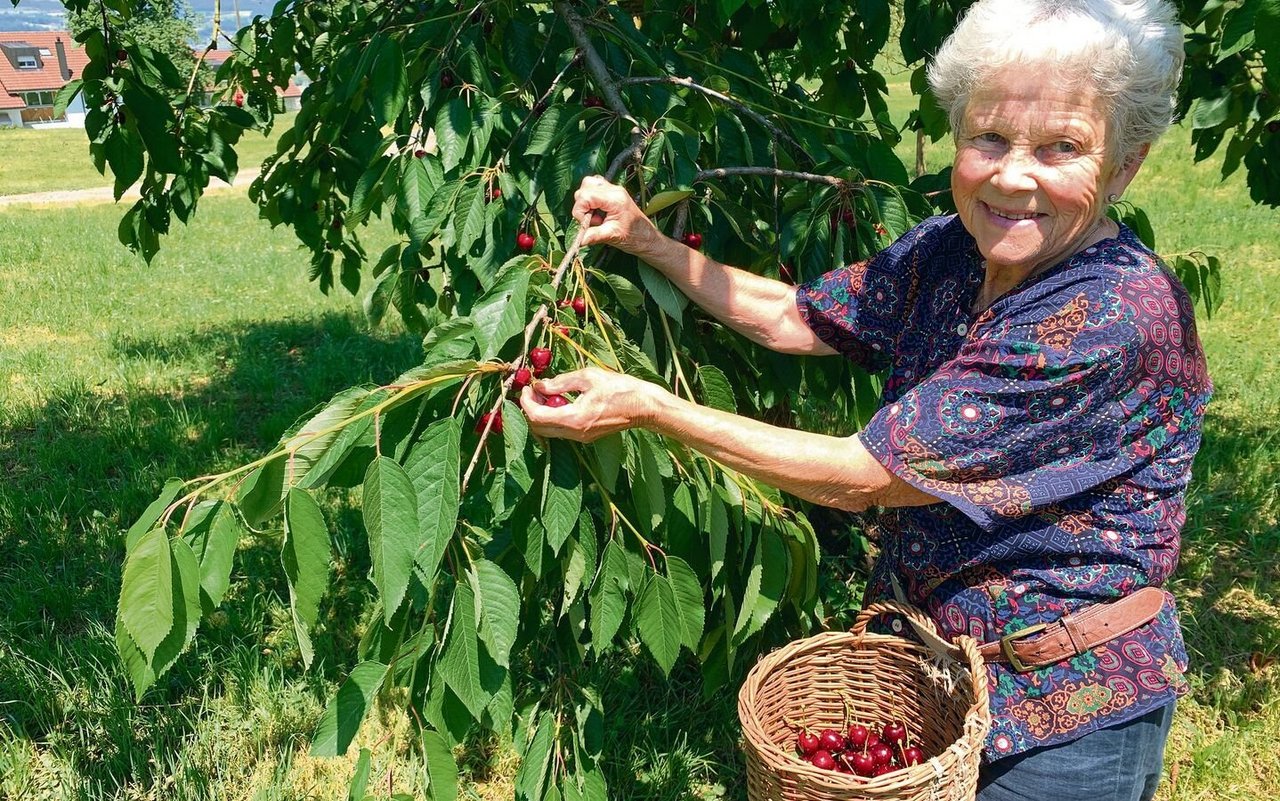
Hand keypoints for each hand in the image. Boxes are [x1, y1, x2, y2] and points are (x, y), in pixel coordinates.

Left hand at [518, 366, 659, 442]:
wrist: (643, 406)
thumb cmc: (620, 388)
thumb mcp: (588, 377)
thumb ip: (560, 382)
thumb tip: (540, 385)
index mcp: (574, 418)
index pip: (537, 416)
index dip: (526, 402)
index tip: (526, 387)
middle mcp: (575, 433)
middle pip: (538, 428)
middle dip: (530, 409)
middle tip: (532, 391)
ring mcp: (581, 437)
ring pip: (549, 431)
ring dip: (541, 413)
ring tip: (545, 394)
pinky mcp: (586, 436)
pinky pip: (561, 430)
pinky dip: (553, 417)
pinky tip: (559, 401)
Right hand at [572, 175, 662, 257]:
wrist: (647, 237)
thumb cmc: (634, 237)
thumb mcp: (612, 236)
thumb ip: (593, 235)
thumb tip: (579, 240)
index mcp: (615, 199)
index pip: (585, 196)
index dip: (579, 210)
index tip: (585, 223)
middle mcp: (614, 190)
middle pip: (585, 188)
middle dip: (583, 206)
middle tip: (594, 220)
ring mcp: (614, 189)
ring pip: (589, 184)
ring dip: (586, 201)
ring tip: (596, 216)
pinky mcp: (613, 192)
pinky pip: (595, 187)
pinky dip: (591, 198)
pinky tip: (598, 211)